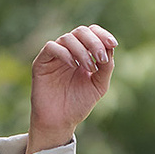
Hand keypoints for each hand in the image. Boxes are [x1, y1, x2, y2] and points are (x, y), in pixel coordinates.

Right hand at [28, 24, 117, 152]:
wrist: (60, 121)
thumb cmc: (79, 104)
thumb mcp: (98, 86)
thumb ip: (106, 68)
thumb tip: (110, 47)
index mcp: (83, 53)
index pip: (92, 33)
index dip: (102, 34)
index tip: (112, 44)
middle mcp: (69, 51)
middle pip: (81, 31)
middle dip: (94, 42)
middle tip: (101, 58)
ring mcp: (55, 55)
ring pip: (67, 38)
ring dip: (82, 51)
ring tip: (89, 68)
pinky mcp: (42, 62)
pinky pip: (51, 47)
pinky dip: (64, 53)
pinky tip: (73, 65)